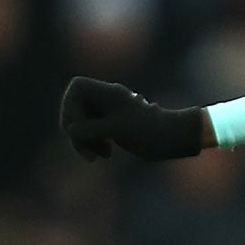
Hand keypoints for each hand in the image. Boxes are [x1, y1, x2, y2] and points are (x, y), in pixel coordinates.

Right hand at [59, 77, 207, 160]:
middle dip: (77, 130)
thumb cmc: (150, 132)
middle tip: (88, 151)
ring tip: (100, 156)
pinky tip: (106, 154)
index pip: (77, 88)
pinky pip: (91, 132)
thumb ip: (90, 128)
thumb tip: (70, 130)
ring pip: (81, 123)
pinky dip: (93, 143)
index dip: (71, 106)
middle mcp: (106, 99)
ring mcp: (108, 112)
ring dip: (84, 141)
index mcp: (109, 91)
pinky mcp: (111, 126)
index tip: (80, 126)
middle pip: (75, 108)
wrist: (175, 139)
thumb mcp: (117, 130)